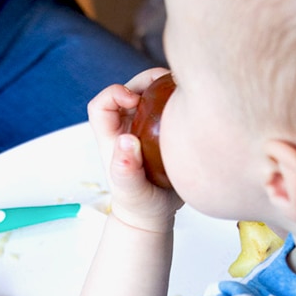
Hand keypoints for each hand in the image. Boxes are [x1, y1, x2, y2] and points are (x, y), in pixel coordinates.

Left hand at [87, 69, 182, 232]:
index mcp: (111, 136)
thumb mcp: (133, 192)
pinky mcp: (165, 129)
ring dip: (166, 86)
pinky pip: (170, 105)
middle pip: (130, 90)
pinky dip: (180, 98)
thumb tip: (126, 142)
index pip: (101, 105)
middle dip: (146, 81)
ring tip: (184, 88)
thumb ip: (127, 171)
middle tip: (166, 82)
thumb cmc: (140, 205)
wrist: (157, 214)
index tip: (135, 101)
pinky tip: (194, 102)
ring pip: (152, 94)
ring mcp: (146, 126)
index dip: (114, 94)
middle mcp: (127, 126)